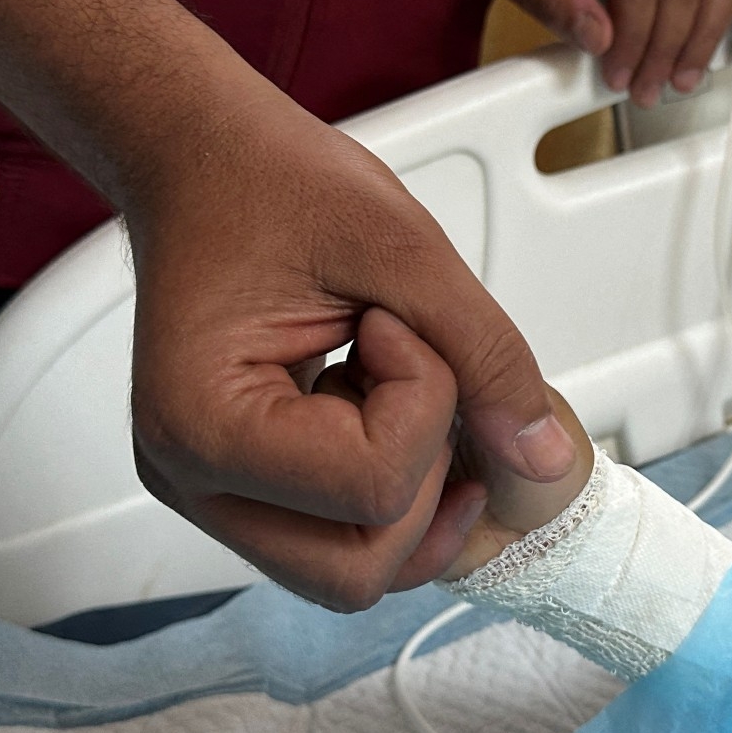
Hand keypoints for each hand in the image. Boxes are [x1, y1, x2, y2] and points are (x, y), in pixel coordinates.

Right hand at [126, 83, 577, 612]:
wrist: (201, 158)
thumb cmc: (269, 182)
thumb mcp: (402, 246)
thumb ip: (485, 354)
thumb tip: (542, 457)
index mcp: (200, 422)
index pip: (371, 489)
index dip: (425, 403)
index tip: (394, 320)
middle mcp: (189, 480)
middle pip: (356, 571)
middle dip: (419, 473)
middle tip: (403, 369)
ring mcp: (208, 493)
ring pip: (350, 574)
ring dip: (403, 492)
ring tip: (379, 387)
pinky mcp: (236, 489)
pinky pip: (335, 543)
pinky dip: (383, 496)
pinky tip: (377, 412)